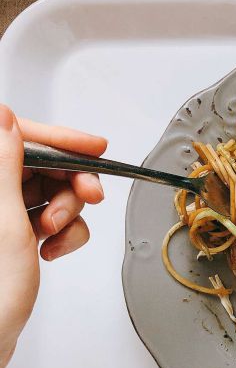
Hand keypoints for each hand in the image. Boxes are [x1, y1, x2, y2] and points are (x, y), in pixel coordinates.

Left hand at [0, 104, 106, 367]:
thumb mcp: (5, 222)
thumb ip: (5, 164)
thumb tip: (4, 117)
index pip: (18, 138)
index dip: (59, 140)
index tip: (94, 148)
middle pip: (42, 166)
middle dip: (71, 184)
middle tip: (90, 197)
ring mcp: (1, 214)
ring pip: (52, 192)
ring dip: (68, 213)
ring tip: (57, 235)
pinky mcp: (14, 233)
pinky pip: (52, 217)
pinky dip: (64, 233)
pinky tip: (52, 250)